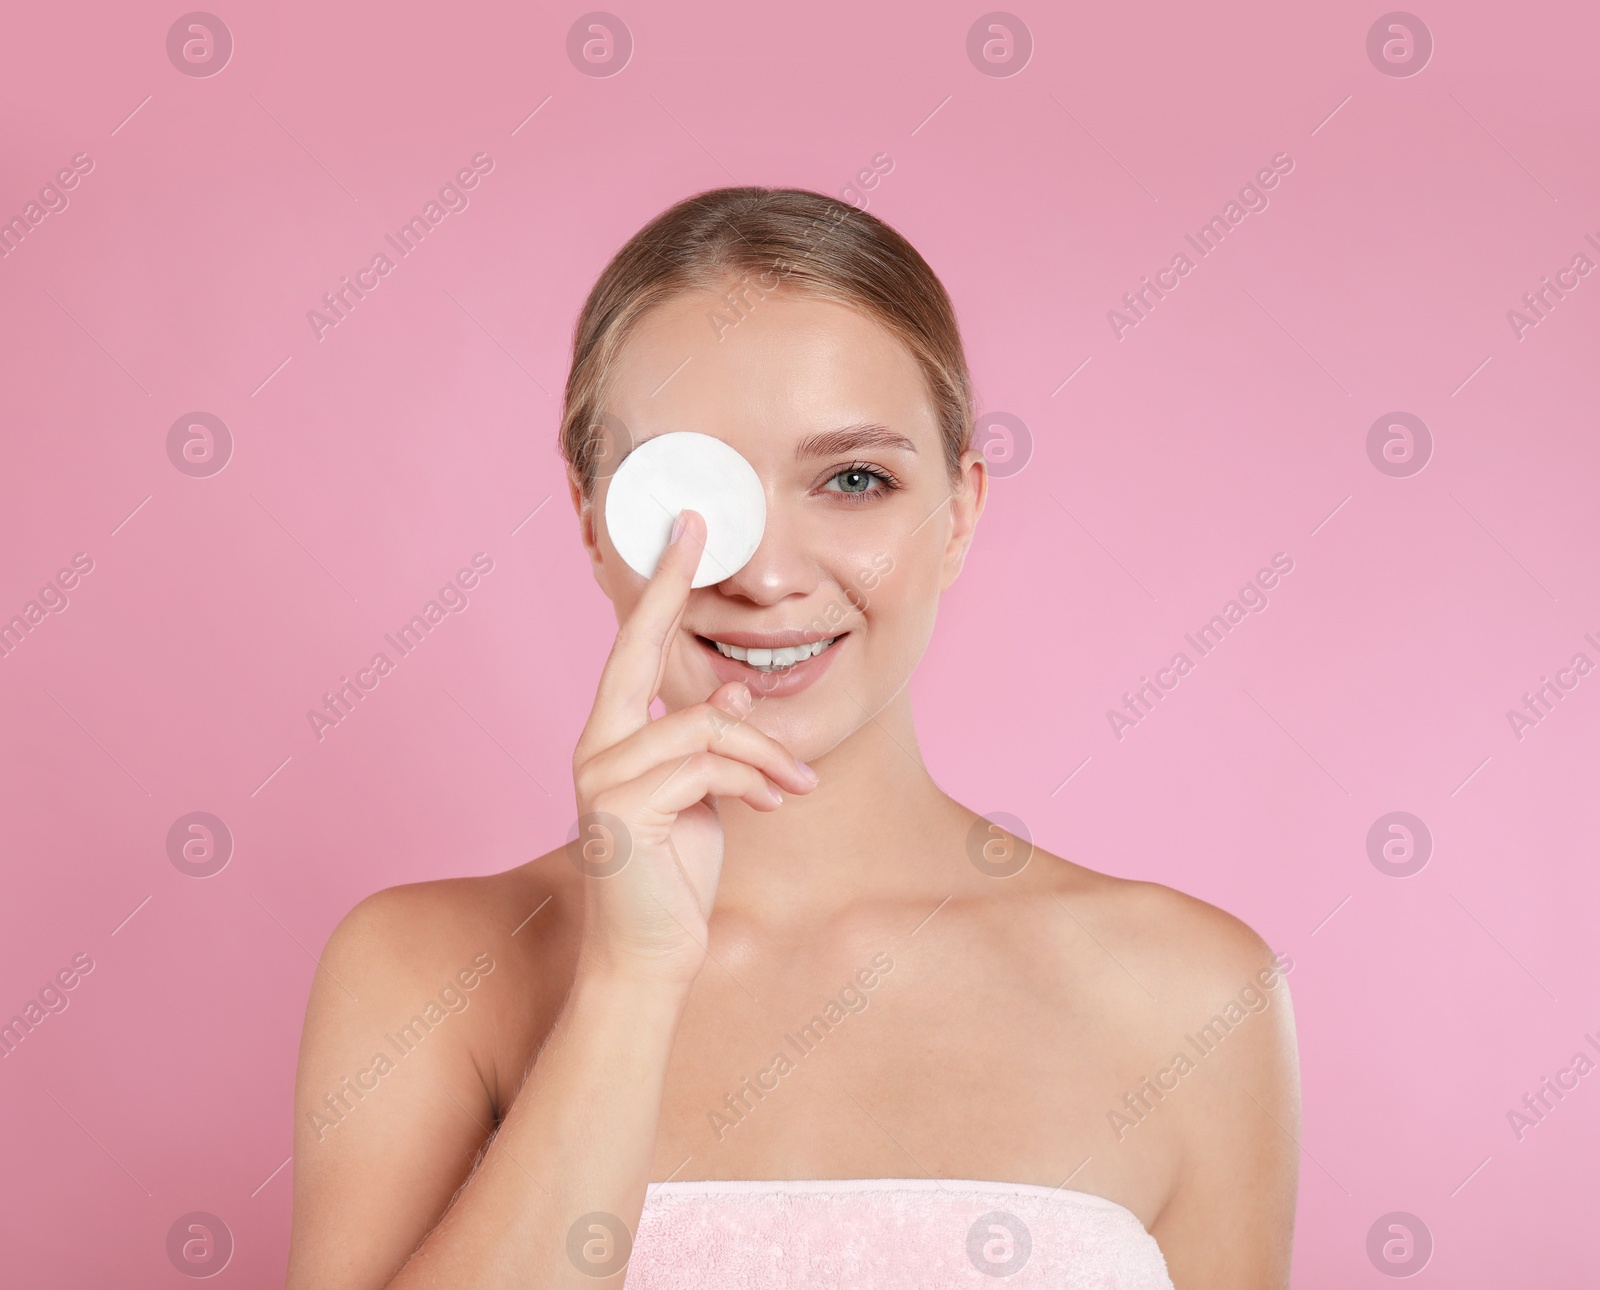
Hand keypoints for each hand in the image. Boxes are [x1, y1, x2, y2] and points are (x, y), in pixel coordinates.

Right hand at [569, 510, 818, 986]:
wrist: (652, 959)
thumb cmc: (675, 879)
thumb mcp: (705, 799)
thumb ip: (709, 746)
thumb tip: (734, 694)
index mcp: (613, 738)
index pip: (633, 649)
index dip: (658, 589)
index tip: (683, 532)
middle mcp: (595, 747)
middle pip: (638, 650)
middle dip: (670, 586)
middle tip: (699, 530)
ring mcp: (600, 775)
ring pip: (705, 723)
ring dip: (766, 753)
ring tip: (798, 784)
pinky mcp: (621, 809)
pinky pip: (707, 766)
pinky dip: (754, 779)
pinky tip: (774, 804)